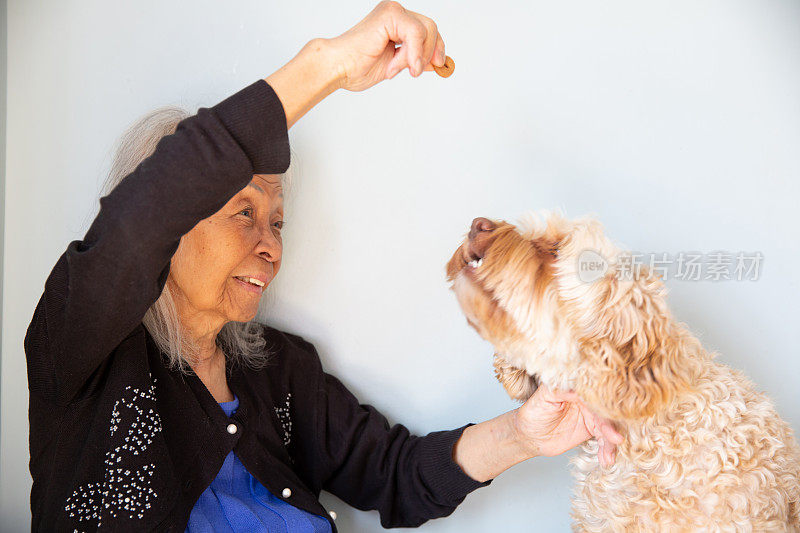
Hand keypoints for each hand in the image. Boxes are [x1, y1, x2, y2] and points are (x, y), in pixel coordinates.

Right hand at [327, 1, 446, 90]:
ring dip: (415, 56)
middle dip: (430, 52)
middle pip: (431, 27)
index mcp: (395, 22)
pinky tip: (394, 66)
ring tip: (394, 69)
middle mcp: (395, 12)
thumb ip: (416, 59)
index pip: (428, 29)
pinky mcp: (390, 14)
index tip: (440, 64)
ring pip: (425, 30)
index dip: (437, 47)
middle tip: (414, 71)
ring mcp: (392, 11)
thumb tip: (437, 62)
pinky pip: (415, 33)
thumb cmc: (357, 67)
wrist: (338, 67)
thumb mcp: (397, 65)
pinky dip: (410, 53)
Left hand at [513, 384, 623, 466]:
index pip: (594, 393)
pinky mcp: (592, 429)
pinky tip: (606, 460)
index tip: (611, 415)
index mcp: (575, 387)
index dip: (603, 404)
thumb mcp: (542, 399)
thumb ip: (558, 390)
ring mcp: (590, 414)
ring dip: (611, 442)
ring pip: (608, 426)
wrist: (529, 436)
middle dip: (611, 426)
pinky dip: (607, 450)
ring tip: (608, 456)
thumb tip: (575, 387)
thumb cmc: (532, 414)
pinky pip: (604, 439)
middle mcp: (585, 399)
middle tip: (615, 439)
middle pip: (605, 411)